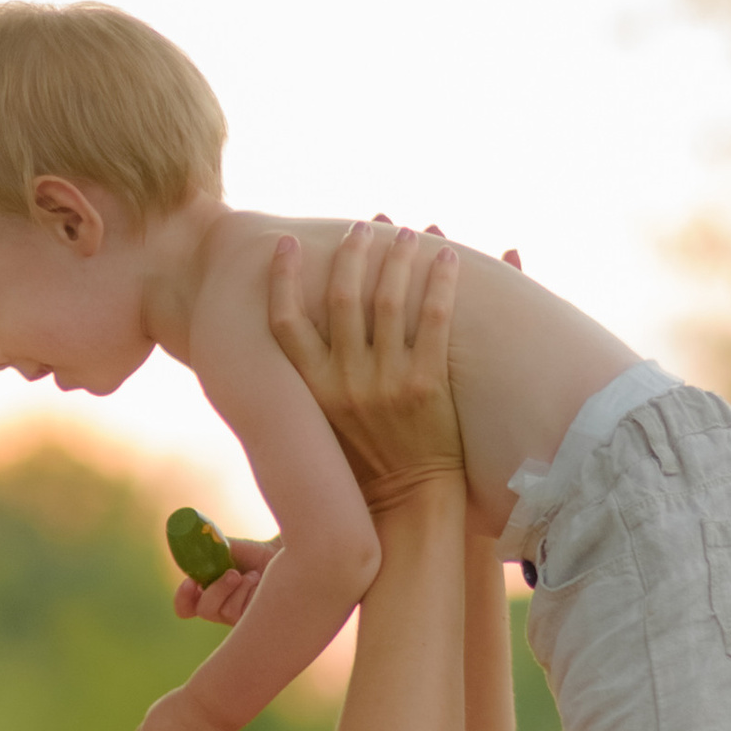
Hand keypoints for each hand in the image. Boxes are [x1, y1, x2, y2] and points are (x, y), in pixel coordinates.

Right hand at [174, 536, 277, 627]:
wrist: (280, 556)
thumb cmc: (253, 554)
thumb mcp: (226, 550)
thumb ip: (208, 551)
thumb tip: (193, 544)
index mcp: (207, 592)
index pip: (185, 607)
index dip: (182, 598)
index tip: (190, 582)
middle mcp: (219, 608)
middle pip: (203, 610)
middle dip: (216, 590)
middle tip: (233, 573)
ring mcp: (236, 618)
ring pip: (224, 610)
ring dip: (238, 587)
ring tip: (253, 574)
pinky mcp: (251, 623)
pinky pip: (242, 612)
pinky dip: (249, 592)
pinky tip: (260, 584)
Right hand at [266, 220, 462, 504]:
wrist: (409, 501)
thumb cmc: (364, 460)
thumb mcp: (323, 421)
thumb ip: (311, 379)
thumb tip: (299, 337)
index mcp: (314, 389)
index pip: (285, 323)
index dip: (282, 279)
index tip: (285, 244)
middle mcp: (344, 383)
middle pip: (341, 300)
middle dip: (351, 255)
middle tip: (362, 228)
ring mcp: (386, 383)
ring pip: (388, 302)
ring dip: (396, 259)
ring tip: (407, 233)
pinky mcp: (427, 386)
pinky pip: (433, 321)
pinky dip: (440, 284)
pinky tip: (448, 258)